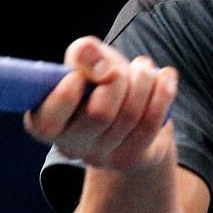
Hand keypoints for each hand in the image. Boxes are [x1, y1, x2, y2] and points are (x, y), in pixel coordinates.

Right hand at [24, 36, 178, 172]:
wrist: (131, 110)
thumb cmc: (100, 82)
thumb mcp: (87, 60)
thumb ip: (83, 54)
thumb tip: (91, 56)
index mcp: (46, 121)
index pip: (47, 121)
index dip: (65, 95)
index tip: (78, 75)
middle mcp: (70, 146)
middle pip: (99, 114)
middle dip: (116, 79)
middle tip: (120, 68)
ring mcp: (101, 157)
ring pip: (129, 116)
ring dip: (143, 81)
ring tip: (144, 68)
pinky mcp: (130, 159)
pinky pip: (151, 124)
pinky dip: (162, 93)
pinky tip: (166, 78)